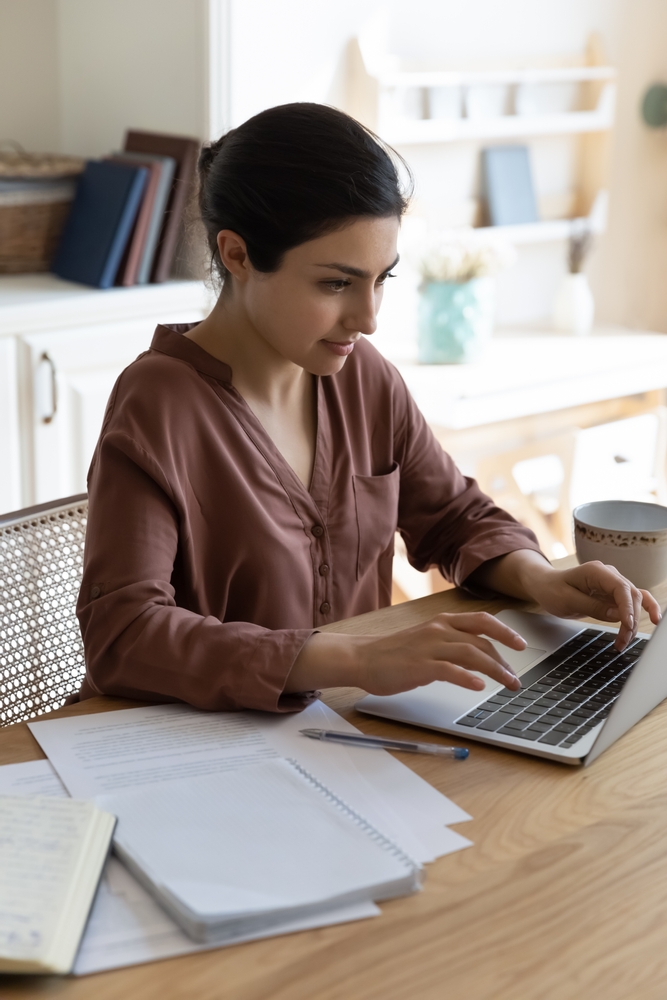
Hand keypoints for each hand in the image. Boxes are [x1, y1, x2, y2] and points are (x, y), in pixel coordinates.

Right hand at [286, 612, 525, 694]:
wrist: (363, 658)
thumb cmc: (394, 653)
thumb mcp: (426, 641)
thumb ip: (450, 644)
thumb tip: (477, 658)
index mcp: (441, 622)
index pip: (481, 621)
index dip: (504, 631)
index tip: (520, 644)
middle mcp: (438, 630)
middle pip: (481, 640)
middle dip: (504, 660)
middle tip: (516, 678)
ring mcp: (429, 647)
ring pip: (471, 654)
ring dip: (495, 670)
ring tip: (508, 684)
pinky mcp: (419, 666)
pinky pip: (449, 669)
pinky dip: (467, 677)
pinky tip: (479, 686)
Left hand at [520, 558, 661, 649]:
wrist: (545, 585)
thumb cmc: (552, 589)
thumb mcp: (566, 600)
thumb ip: (593, 607)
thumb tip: (618, 615)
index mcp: (597, 571)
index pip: (621, 588)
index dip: (627, 607)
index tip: (627, 624)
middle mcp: (609, 574)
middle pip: (632, 596)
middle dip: (630, 620)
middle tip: (622, 641)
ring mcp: (613, 583)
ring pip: (635, 602)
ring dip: (633, 622)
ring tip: (623, 641)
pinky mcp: (614, 593)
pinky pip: (635, 600)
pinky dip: (645, 609)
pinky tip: (655, 620)